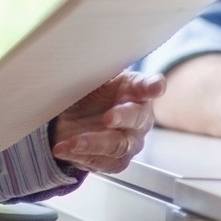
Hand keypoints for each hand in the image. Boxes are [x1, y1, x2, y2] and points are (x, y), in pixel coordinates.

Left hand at [50, 71, 167, 172]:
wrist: (71, 120)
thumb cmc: (89, 95)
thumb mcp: (91, 78)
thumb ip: (96, 70)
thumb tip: (84, 57)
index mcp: (135, 89)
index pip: (150, 85)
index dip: (153, 86)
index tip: (154, 87)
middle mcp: (139, 116)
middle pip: (138, 118)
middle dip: (123, 117)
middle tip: (108, 117)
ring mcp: (129, 141)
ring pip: (119, 146)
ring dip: (94, 143)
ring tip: (71, 142)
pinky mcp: (115, 161)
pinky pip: (104, 163)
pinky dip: (83, 157)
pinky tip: (65, 149)